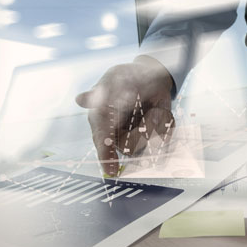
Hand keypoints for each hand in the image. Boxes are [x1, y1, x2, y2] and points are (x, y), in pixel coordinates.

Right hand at [75, 56, 174, 176]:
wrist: (150, 75)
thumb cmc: (126, 78)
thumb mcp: (114, 80)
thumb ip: (99, 93)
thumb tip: (80, 99)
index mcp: (101, 120)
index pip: (101, 140)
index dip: (105, 155)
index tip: (112, 170)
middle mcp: (117, 133)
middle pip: (129, 148)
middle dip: (143, 134)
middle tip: (150, 112)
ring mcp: (136, 137)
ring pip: (148, 145)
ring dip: (156, 125)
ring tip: (155, 109)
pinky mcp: (153, 136)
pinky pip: (163, 139)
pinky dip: (166, 124)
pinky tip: (161, 111)